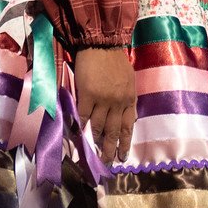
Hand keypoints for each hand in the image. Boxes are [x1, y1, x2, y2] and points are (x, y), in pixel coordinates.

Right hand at [73, 47, 136, 165]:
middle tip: (107, 163)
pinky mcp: (88, 95)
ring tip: (92, 155)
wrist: (102, 44)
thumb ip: (127, 97)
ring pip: (98, 127)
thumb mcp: (129, 80)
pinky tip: (78, 136)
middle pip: (113, 131)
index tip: (122, 155)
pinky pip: (84, 116)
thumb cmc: (115, 59)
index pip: (128, 126)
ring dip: (95, 142)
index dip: (124, 142)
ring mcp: (103, 100)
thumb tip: (125, 113)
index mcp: (129, 99)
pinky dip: (80, 127)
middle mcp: (118, 103)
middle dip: (110, 149)